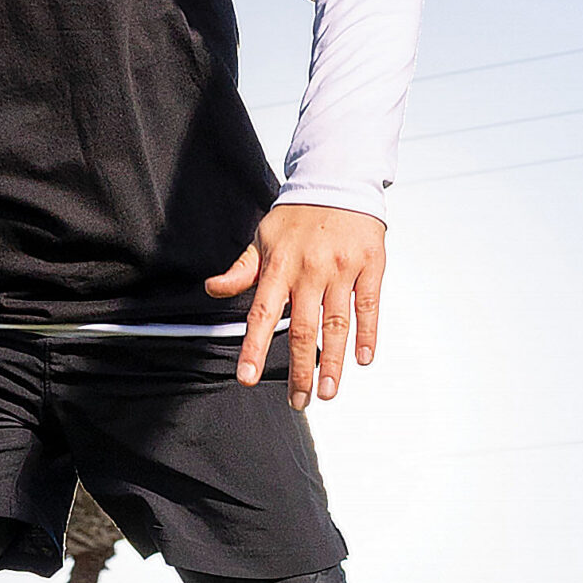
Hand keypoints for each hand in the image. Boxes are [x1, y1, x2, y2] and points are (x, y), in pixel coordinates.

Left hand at [206, 203, 385, 410]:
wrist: (339, 180)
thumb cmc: (297, 216)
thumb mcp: (263, 238)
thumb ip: (241, 270)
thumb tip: (212, 289)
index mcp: (279, 265)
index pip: (262, 314)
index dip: (254, 348)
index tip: (247, 378)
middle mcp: (310, 269)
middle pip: (303, 329)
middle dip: (299, 371)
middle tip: (299, 402)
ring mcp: (342, 269)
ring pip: (337, 325)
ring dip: (333, 363)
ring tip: (327, 392)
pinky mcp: (371, 265)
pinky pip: (368, 306)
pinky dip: (367, 335)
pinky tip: (363, 360)